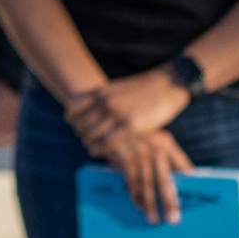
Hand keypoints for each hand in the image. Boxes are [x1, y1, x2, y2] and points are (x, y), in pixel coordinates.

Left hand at [65, 66, 190, 152]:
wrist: (167, 85)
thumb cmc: (143, 90)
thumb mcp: (118, 89)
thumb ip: (104, 99)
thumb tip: (92, 112)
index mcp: (100, 92)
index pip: (72, 107)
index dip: (71, 120)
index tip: (76, 126)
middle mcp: (105, 102)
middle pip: (80, 124)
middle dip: (81, 135)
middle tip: (86, 140)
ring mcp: (117, 114)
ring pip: (92, 135)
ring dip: (90, 144)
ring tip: (92, 149)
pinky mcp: (130, 126)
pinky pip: (108, 143)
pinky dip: (102, 150)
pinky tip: (102, 153)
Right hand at [103, 128, 194, 225]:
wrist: (113, 121)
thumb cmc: (140, 135)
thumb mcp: (157, 138)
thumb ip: (171, 156)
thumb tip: (187, 179)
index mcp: (166, 143)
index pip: (183, 166)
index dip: (189, 184)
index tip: (194, 200)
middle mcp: (154, 149)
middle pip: (164, 181)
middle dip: (169, 202)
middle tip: (173, 220)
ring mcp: (139, 154)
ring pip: (147, 185)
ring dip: (150, 205)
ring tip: (154, 220)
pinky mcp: (125, 159)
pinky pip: (132, 182)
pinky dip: (136, 196)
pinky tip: (140, 207)